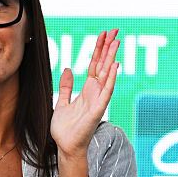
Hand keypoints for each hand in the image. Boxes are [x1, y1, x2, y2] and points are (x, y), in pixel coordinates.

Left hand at [50, 29, 119, 157]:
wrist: (65, 146)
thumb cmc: (65, 128)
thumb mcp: (61, 102)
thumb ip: (66, 86)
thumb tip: (68, 69)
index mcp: (87, 88)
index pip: (95, 64)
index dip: (98, 49)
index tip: (103, 34)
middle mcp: (95, 90)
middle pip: (103, 64)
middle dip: (108, 47)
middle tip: (115, 31)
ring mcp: (99, 98)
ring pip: (107, 73)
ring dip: (111, 57)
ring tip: (116, 42)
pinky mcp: (99, 108)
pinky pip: (107, 90)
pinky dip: (111, 78)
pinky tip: (114, 66)